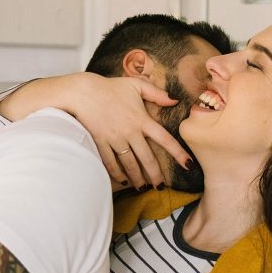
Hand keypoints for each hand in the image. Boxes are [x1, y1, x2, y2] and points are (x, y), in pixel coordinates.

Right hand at [69, 75, 195, 188]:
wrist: (83, 92)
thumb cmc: (110, 87)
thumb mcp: (136, 85)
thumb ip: (157, 93)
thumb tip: (175, 99)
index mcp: (142, 120)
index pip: (165, 139)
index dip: (178, 153)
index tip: (188, 165)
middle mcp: (130, 132)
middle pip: (147, 159)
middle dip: (155, 175)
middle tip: (160, 187)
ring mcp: (115, 140)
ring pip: (130, 164)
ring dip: (137, 178)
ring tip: (143, 187)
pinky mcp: (102, 143)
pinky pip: (111, 163)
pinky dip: (118, 174)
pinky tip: (123, 181)